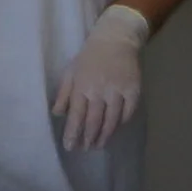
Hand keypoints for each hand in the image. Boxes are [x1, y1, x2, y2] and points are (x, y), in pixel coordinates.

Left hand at [51, 3, 149, 152]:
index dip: (73, 133)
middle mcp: (99, 91)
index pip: (76, 115)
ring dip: (105, 135)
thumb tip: (58, 113)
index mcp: (82, 86)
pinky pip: (128, 112)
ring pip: (112, 120)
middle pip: (94, 121)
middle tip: (85, 150)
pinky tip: (115, 129)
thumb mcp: (71, 71)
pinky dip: (121, 123)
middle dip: (88, 138)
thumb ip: (64, 93)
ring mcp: (118, 91)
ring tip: (99, 145)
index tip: (70, 146)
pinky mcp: (133, 90)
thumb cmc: (89, 56)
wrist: (116, 40)